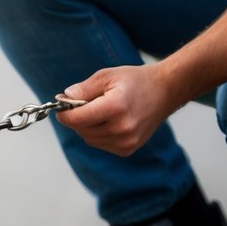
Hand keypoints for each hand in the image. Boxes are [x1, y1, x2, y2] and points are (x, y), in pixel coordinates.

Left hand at [54, 64, 183, 156]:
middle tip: (84, 103)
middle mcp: (122, 128)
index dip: (64, 114)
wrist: (164, 92)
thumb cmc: (134, 81)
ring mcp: (126, 141)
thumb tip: (63, 98)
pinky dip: (97, 134)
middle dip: (77, 117)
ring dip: (87, 126)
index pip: (77, 119)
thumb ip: (83, 89)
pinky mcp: (128, 149)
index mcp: (115, 108)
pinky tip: (110, 121)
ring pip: (88, 138)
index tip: (62, 107)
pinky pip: (100, 144)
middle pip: (81, 129)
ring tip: (101, 111)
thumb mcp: (106, 76)